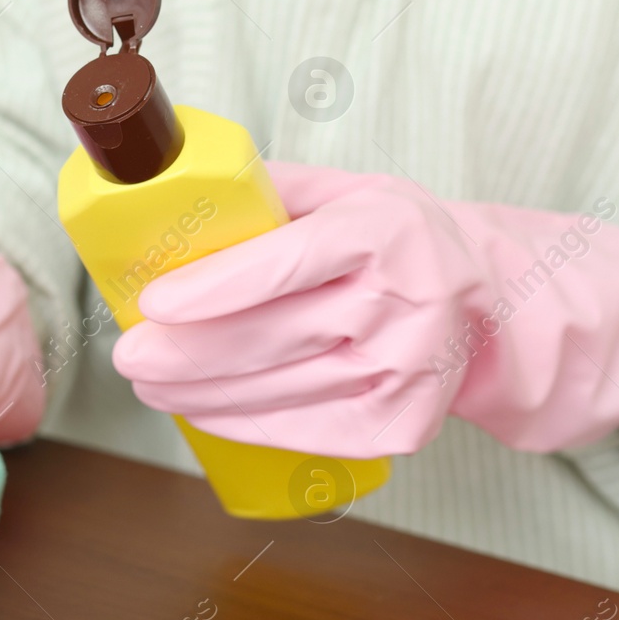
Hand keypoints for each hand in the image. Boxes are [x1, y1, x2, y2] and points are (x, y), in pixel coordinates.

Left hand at [112, 162, 618, 457]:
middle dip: (185, 353)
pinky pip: (305, 429)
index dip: (213, 289)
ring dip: (201, 394)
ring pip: (279, 390)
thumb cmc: (397, 239)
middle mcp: (402, 303)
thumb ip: (270, 191)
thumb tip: (174, 192)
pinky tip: (201, 412)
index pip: (284, 264)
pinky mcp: (401, 424)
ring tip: (150, 383)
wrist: (490, 301)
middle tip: (128, 355)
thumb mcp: (350, 190)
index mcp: (384, 231)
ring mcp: (406, 371)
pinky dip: (244, 424)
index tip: (151, 302)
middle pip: (271, 336)